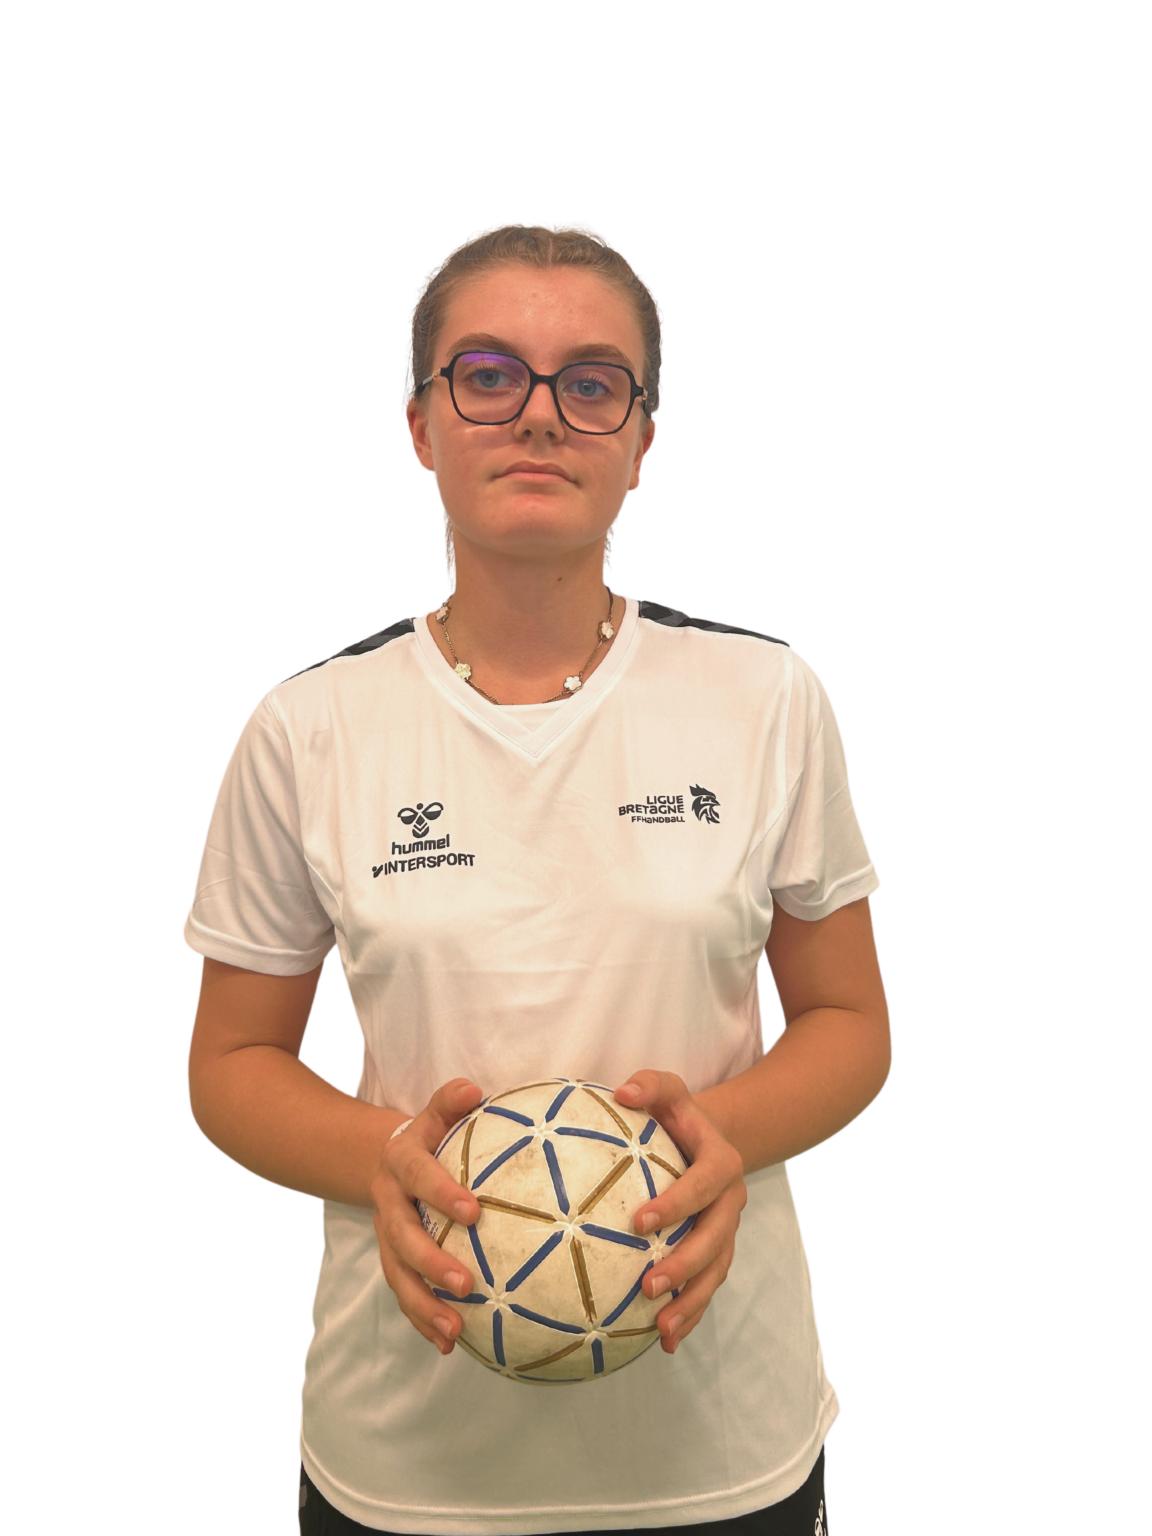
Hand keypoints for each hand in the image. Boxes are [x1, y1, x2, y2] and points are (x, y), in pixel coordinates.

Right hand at [370, 1078, 483, 1354]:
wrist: (388, 1160)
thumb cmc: (431, 1136)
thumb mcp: (436, 1114)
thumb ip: (451, 1101)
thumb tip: (473, 1088)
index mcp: (402, 1162)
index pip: (421, 1177)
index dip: (443, 1193)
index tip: (474, 1212)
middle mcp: (389, 1203)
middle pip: (402, 1237)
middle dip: (431, 1263)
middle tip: (465, 1284)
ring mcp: (386, 1237)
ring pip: (398, 1275)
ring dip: (424, 1305)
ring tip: (454, 1331)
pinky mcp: (393, 1261)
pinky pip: (404, 1294)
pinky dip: (422, 1321)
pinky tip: (449, 1345)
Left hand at [615, 1070, 746, 1353]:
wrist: (710, 1138)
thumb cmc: (677, 1115)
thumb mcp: (669, 1091)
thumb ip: (650, 1085)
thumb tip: (622, 1092)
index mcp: (721, 1163)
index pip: (703, 1185)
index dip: (677, 1204)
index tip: (639, 1221)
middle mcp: (730, 1202)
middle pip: (714, 1240)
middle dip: (684, 1266)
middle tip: (648, 1286)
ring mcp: (726, 1232)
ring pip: (715, 1272)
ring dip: (691, 1302)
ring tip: (660, 1329)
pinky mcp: (717, 1253)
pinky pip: (707, 1287)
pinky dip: (690, 1316)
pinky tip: (663, 1342)